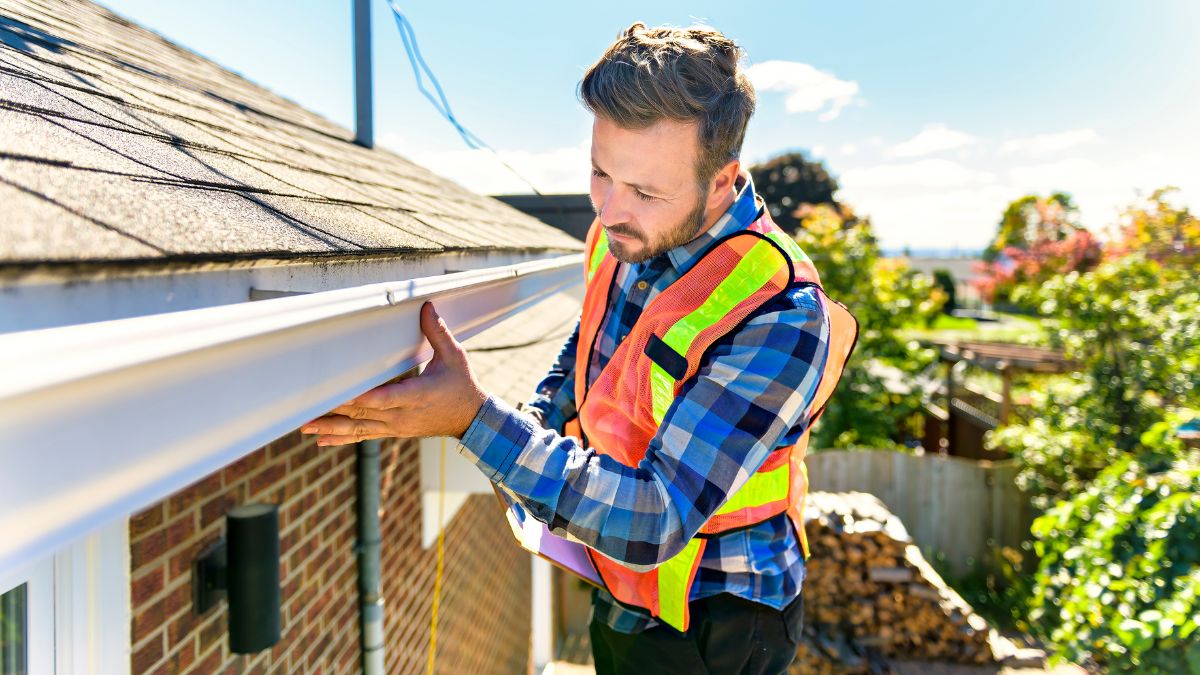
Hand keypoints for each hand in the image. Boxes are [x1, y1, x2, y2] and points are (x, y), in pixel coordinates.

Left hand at [301, 302, 488, 444]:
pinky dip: (342, 438)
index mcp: (418, 395)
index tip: (340, 395)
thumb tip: (426, 307)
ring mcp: (397, 426)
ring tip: (306, 427)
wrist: (471, 420)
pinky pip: (364, 436)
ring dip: (332, 428)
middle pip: (364, 413)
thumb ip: (437, 332)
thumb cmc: (462, 385)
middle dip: (335, 411)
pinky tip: (322, 440)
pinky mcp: (393, 431)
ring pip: (359, 428)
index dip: (362, 398)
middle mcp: (403, 415)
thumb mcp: (455, 357)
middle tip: (307, 408)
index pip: (385, 398)